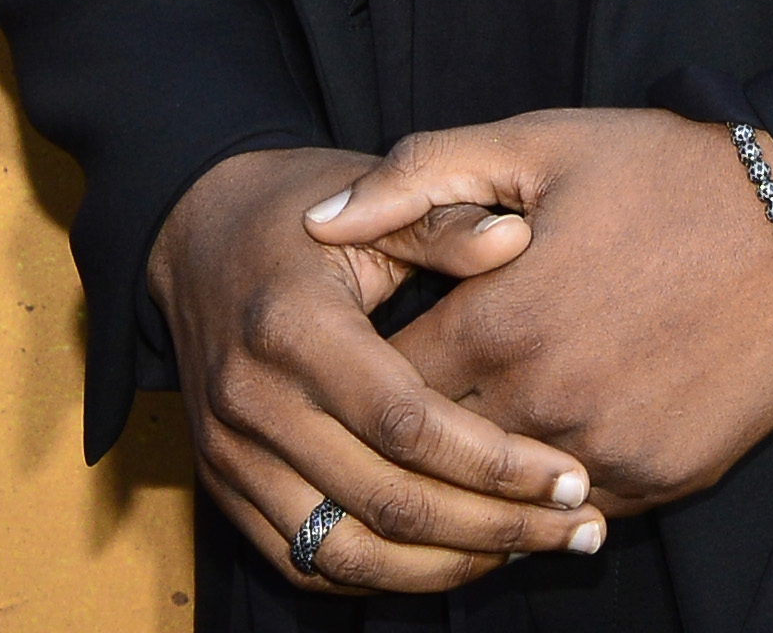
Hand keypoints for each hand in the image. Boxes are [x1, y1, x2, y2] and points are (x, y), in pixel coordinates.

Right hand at [144, 145, 608, 595]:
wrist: (194, 231)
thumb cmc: (299, 210)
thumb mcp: (372, 198)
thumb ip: (444, 223)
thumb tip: (516, 239)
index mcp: (294, 328)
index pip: (407, 426)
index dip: (497, 464)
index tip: (572, 477)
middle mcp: (252, 402)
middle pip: (387, 504)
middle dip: (494, 528)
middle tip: (578, 531)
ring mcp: (230, 453)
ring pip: (348, 553)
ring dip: (447, 569)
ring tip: (528, 550)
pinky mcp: (222, 484)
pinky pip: (306, 562)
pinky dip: (383, 575)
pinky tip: (453, 557)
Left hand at [308, 109, 772, 514]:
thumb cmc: (664, 172)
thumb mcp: (534, 144)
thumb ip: (416, 177)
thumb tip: (319, 221)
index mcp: (496, 320)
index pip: (385, 389)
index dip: (367, 383)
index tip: (364, 369)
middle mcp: (541, 400)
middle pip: (435, 458)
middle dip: (413, 443)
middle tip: (403, 427)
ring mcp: (604, 448)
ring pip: (503, 502)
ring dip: (482, 484)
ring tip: (466, 463)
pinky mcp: (662, 479)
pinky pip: (581, 512)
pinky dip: (556, 498)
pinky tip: (547, 470)